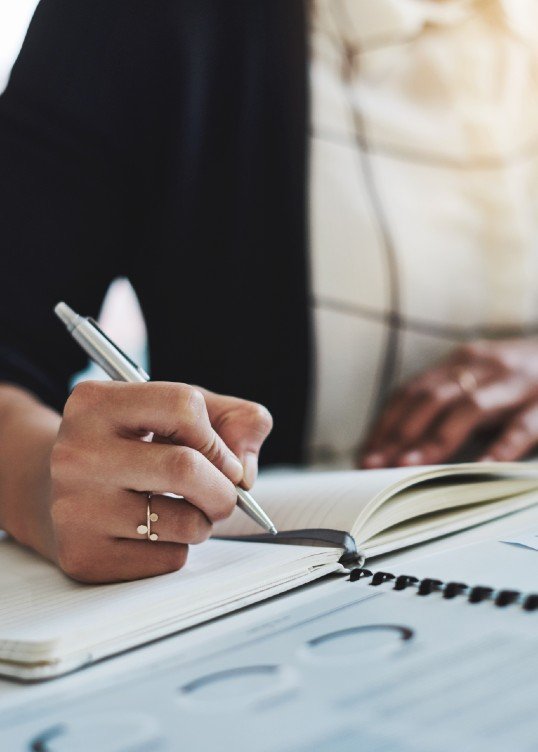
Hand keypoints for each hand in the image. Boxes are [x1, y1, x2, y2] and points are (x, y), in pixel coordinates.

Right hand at [0, 382, 271, 582]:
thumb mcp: (173, 412)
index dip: (218, 437)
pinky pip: (168, 560)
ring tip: (183, 510)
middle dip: (224, 488)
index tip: (222, 458)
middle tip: (223, 495)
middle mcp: (77, 453)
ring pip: (185, 522)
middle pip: (185, 468)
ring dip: (204, 521)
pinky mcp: (83, 555)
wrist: (51, 491)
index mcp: (96, 403)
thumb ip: (232, 420)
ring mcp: (75, 508)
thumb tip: (245, 472)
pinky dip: (178, 548)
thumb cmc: (129, 446)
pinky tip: (151, 532)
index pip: (184, 407)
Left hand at [360, 339, 537, 468]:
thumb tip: (397, 449)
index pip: (412, 391)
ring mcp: (515, 382)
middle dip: (400, 433)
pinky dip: (499, 447)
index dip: (386, 422)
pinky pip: (522, 426)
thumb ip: (446, 407)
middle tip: (375, 465)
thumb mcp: (480, 382)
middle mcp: (484, 366)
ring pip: (469, 408)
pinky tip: (479, 469)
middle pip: (432, 398)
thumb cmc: (519, 379)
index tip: (364, 454)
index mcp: (461, 362)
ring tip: (409, 466)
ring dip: (436, 438)